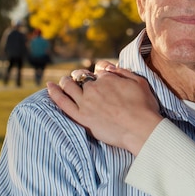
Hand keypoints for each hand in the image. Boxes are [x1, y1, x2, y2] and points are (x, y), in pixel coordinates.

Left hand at [47, 62, 162, 154]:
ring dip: (65, 82)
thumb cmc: (144, 106)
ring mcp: (86, 103)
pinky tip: (49, 87)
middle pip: (81, 78)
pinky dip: (54, 93)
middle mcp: (94, 88)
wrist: (140, 128)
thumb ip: (123, 72)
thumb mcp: (140, 82)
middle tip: (78, 79)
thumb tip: (109, 67)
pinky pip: (62, 103)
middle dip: (79, 77)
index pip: (98, 71)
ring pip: (69, 87)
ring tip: (62, 81)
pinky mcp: (81, 117)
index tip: (101, 78)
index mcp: (108, 78)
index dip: (99, 74)